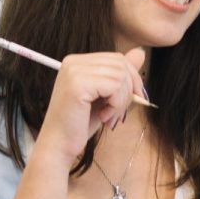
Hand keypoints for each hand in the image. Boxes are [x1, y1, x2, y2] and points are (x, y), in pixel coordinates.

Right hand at [31, 48, 147, 163]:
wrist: (59, 146)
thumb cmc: (80, 124)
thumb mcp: (105, 96)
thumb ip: (119, 74)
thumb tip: (140, 52)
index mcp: (77, 62)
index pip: (117, 59)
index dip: (130, 80)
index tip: (127, 102)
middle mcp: (73, 62)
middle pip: (121, 64)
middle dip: (127, 91)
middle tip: (116, 113)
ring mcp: (74, 71)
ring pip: (120, 76)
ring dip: (121, 101)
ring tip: (108, 116)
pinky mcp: (78, 84)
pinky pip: (115, 86)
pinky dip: (116, 105)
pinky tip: (103, 116)